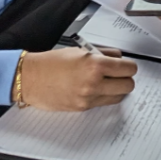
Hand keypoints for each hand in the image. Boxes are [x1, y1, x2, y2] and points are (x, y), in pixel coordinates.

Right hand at [18, 47, 137, 110]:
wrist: (31, 79)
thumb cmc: (52, 63)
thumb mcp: (80, 51)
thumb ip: (103, 54)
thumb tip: (119, 58)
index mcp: (95, 65)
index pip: (128, 69)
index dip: (129, 66)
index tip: (126, 65)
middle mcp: (94, 83)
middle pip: (128, 85)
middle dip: (125, 78)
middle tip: (118, 74)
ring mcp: (89, 98)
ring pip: (119, 96)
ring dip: (117, 89)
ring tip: (107, 82)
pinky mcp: (82, 108)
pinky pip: (103, 103)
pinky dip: (104, 96)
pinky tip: (95, 89)